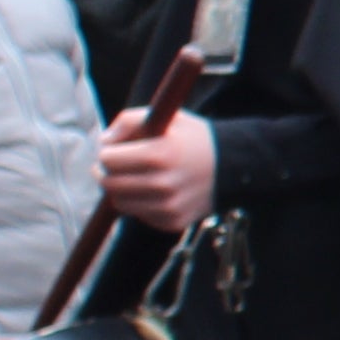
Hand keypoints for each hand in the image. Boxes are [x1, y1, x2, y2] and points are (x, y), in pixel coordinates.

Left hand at [96, 113, 216, 232]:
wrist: (236, 167)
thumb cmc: (196, 140)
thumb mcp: (168, 118)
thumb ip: (129, 121)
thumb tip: (104, 141)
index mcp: (160, 154)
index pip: (107, 158)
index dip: (108, 150)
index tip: (117, 149)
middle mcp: (164, 183)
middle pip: (109, 183)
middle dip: (108, 171)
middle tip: (117, 165)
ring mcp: (169, 206)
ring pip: (120, 202)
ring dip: (121, 189)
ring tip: (137, 177)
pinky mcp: (173, 221)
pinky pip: (139, 215)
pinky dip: (141, 204)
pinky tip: (155, 191)